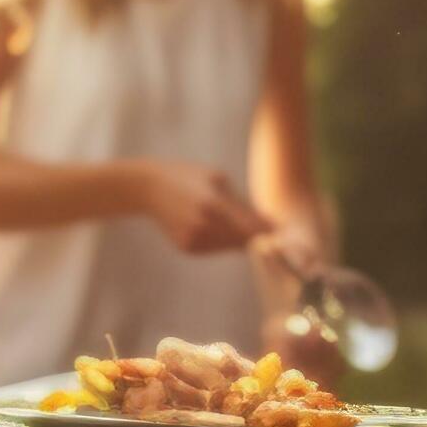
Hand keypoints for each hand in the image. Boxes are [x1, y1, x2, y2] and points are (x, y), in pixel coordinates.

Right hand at [139, 163, 272, 255]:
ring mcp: (193, 240)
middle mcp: (203, 226)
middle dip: (253, 234)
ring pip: (230, 247)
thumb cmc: (188, 177)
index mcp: (213, 204)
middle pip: (243, 241)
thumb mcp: (218, 180)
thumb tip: (272, 225)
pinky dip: (219, 240)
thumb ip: (244, 204)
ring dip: (236, 237)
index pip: (252, 228)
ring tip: (221, 216)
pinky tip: (207, 224)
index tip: (277, 229)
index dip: (268, 231)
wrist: (150, 188)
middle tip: (253, 222)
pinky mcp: (187, 248)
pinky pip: (215, 249)